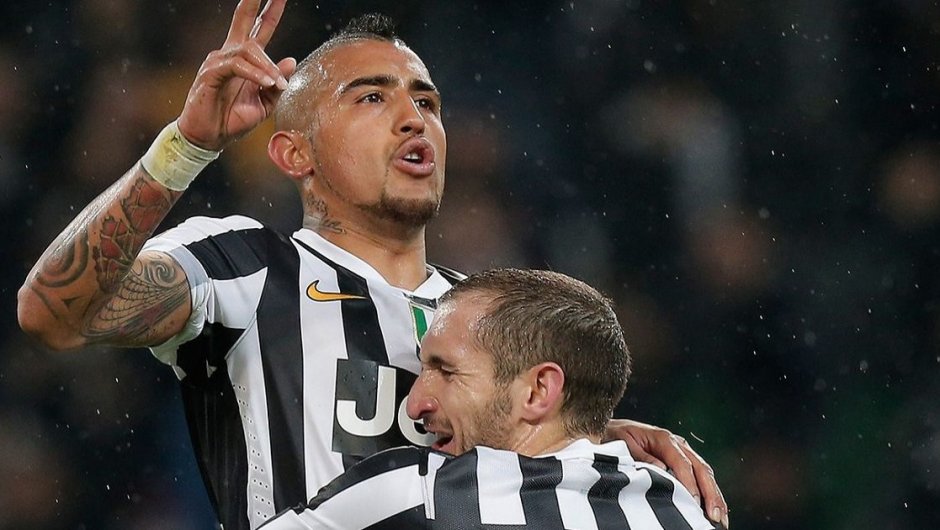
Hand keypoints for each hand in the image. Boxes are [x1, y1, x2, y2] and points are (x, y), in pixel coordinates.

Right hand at [177, 0, 296, 150]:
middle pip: (243, 20)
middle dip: (255, 3)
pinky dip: (254, 74)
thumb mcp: (265, 105)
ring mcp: (218, 61)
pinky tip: (266, 83)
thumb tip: (292, 60)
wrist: (210, 138)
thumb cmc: (233, 120)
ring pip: (248, 51)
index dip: (269, 11)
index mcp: (244, 60)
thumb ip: (278, 84)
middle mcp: (230, 54)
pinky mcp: (210, 73)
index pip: (258, 29)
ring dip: (267, 68)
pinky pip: (237, 66)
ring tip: (278, 85)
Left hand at [606, 419, 728, 528]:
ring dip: (714, 496)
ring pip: (705, 473)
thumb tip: (661, 469)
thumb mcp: (623, 444)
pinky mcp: (682, 460)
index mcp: (663, 438)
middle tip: (715, 515)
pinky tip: (713, 508)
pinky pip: (699, 476)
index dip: (689, 483)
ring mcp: (682, 452)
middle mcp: (677, 444)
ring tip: (720, 518)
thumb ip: (641, 456)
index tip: (693, 502)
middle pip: (701, 469)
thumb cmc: (616, 436)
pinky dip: (709, 492)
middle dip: (711, 493)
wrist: (611, 427)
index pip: (682, 462)